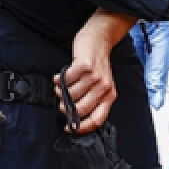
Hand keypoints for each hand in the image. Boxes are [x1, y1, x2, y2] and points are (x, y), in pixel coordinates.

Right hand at [57, 18, 120, 132]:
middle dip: (65, 108)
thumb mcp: (101, 85)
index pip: (97, 119)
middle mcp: (104, 87)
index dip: (81, 127)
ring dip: (60, 92)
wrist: (99, 41)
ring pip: (70, 95)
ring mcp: (95, 76)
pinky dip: (58, 80)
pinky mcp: (84, 66)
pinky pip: (65, 80)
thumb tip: (74, 118)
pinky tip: (61, 77)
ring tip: (62, 86)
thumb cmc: (98, 65)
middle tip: (62, 101)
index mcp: (110, 96)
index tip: (69, 127)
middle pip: (80, 110)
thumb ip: (93, 100)